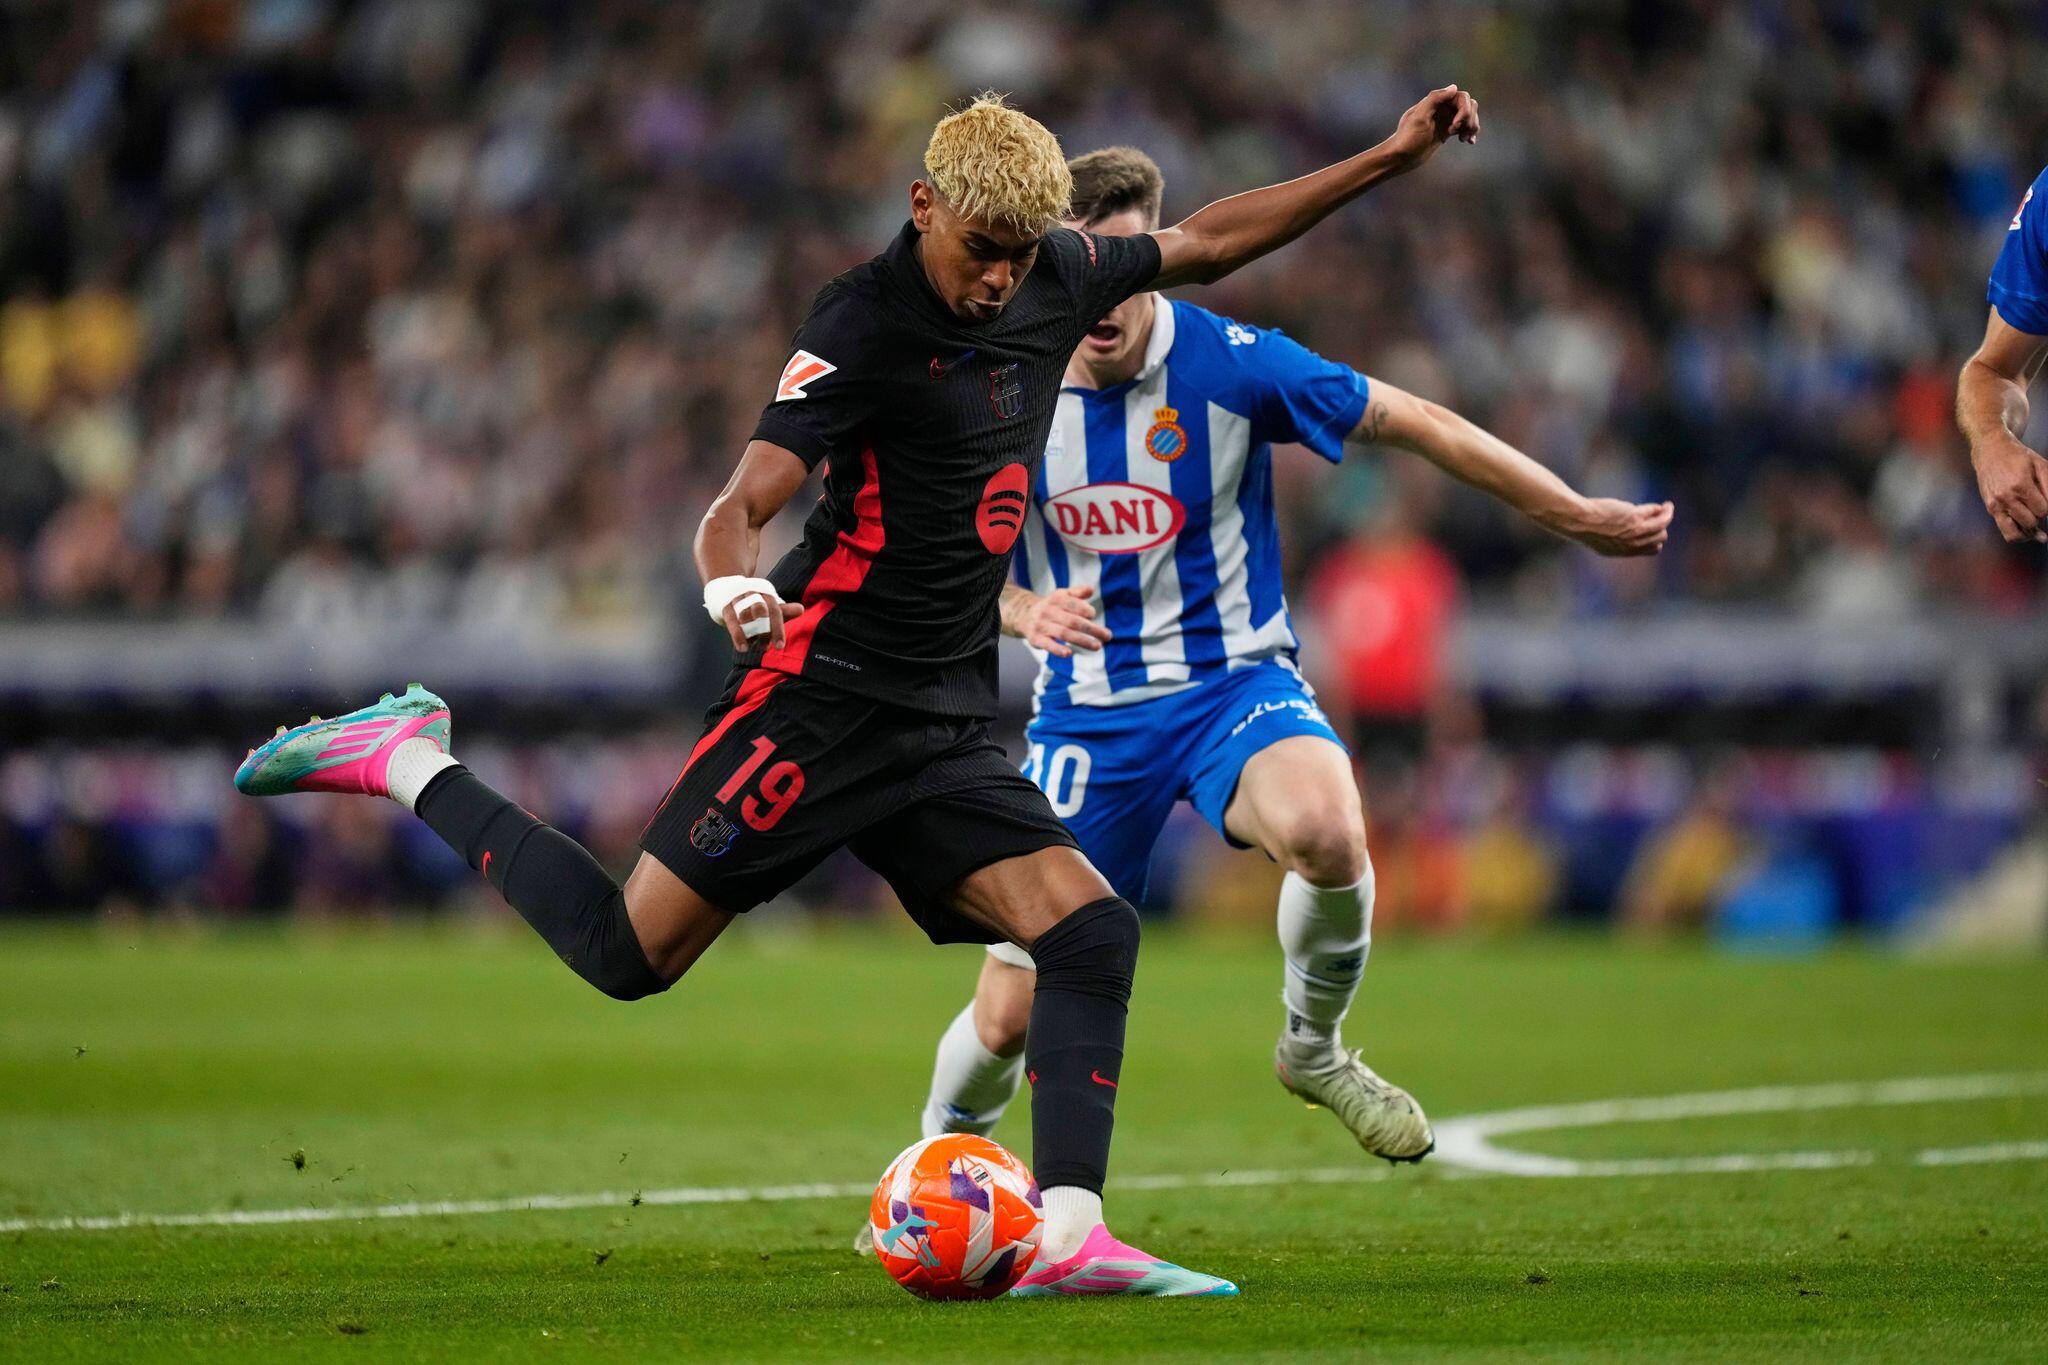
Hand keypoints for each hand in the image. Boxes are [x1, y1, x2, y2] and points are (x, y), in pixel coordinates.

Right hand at [722, 588, 805, 651]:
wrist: (727, 589)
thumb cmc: (753, 602)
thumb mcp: (769, 606)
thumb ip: (784, 611)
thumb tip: (801, 609)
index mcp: (766, 593)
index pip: (775, 610)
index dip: (778, 628)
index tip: (780, 646)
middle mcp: (753, 593)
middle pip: (762, 610)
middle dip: (766, 630)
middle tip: (768, 648)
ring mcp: (738, 598)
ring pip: (746, 615)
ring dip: (752, 634)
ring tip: (756, 648)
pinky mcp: (726, 606)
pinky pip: (732, 620)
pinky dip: (737, 635)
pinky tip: (743, 648)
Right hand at [1007, 585, 1111, 657]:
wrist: (1023, 615)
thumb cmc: (1051, 606)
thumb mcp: (1062, 595)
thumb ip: (1077, 593)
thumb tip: (1091, 590)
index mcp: (1056, 599)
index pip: (1073, 604)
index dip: (1085, 609)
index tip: (1093, 615)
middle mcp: (1048, 611)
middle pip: (1073, 621)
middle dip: (1092, 629)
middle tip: (1108, 636)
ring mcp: (1041, 626)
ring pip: (1064, 634)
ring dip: (1082, 641)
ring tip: (1097, 646)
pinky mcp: (1035, 639)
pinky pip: (1047, 645)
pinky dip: (1057, 649)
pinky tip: (1069, 653)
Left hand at [1385, 85, 1480, 171]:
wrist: (1401, 158)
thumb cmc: (1407, 138)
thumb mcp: (1419, 118)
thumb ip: (1435, 99)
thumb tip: (1453, 87)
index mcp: (1435, 102)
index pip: (1461, 97)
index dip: (1464, 110)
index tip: (1455, 125)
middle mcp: (1442, 108)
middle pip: (1469, 105)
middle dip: (1469, 118)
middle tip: (1459, 133)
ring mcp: (1445, 120)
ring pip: (1469, 116)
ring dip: (1472, 126)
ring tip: (1464, 139)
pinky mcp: (1446, 131)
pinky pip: (1464, 127)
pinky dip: (1470, 132)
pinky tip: (1469, 142)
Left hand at [1547, 498, 1673, 556]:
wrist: (1577, 520)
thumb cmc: (1583, 525)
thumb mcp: (1600, 539)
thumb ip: (1615, 539)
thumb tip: (1624, 529)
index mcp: (1622, 551)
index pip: (1650, 550)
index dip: (1654, 540)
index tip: (1653, 530)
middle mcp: (1631, 545)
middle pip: (1659, 539)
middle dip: (1661, 528)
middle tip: (1662, 517)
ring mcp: (1635, 532)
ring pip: (1661, 526)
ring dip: (1667, 516)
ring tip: (1667, 508)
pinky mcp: (1635, 518)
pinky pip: (1656, 513)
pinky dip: (1663, 509)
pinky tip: (1663, 504)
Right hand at [1972, 432, 2047, 542]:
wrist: (1990, 450)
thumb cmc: (2017, 456)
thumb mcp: (2040, 465)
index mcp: (2020, 485)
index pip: (2043, 510)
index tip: (2046, 502)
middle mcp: (2006, 498)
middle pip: (2031, 522)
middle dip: (2039, 517)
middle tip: (2040, 509)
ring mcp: (1996, 504)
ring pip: (2016, 533)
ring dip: (2029, 533)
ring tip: (2037, 533)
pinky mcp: (1990, 508)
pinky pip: (2005, 530)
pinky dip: (2017, 534)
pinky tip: (2026, 533)